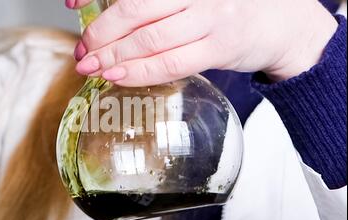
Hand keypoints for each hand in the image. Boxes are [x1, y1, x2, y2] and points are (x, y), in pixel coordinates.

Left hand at [67, 0, 337, 85]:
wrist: (281, 24)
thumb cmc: (228, 7)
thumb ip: (156, 4)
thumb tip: (108, 19)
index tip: (72, 4)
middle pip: (134, 8)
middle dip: (100, 32)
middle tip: (82, 49)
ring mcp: (210, 18)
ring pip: (149, 38)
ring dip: (114, 56)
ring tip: (91, 66)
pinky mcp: (219, 48)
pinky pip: (171, 63)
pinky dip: (140, 72)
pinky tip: (118, 76)